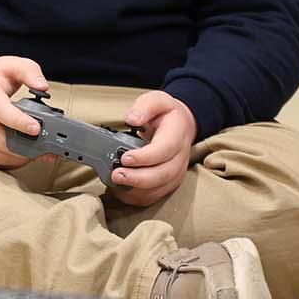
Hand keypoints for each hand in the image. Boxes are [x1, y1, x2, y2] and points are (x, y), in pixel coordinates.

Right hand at [0, 57, 45, 168]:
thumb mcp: (10, 65)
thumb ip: (30, 71)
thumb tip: (43, 86)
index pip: (0, 111)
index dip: (19, 122)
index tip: (36, 129)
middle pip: (0, 139)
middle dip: (26, 144)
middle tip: (48, 145)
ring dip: (21, 155)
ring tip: (39, 148)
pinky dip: (11, 160)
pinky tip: (23, 153)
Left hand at [110, 91, 194, 206]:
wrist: (181, 125)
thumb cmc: (166, 114)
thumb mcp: (157, 100)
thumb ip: (145, 107)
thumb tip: (132, 118)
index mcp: (176, 135)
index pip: (164, 150)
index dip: (145, 157)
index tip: (125, 157)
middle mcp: (179, 157)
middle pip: (163, 174)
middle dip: (138, 178)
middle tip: (117, 174)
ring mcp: (176, 172)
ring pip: (160, 188)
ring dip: (137, 190)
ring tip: (116, 184)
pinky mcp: (169, 182)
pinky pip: (156, 196)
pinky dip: (138, 197)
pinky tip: (122, 191)